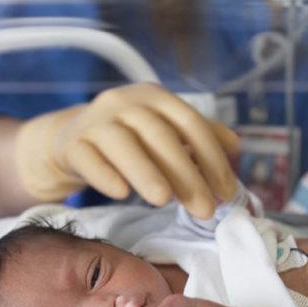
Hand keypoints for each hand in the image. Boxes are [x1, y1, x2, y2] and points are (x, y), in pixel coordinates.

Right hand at [15, 83, 238, 218]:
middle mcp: (125, 102)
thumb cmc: (129, 137)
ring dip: (146, 172)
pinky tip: (121, 193)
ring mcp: (95, 121)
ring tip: (164, 201)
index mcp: (154, 96)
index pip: (190, 122)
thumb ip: (198, 135)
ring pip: (123, 144)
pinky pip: (88, 159)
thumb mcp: (163, 128)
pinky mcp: (72, 144)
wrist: (73, 137)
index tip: (226, 192)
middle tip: (204, 210)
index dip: (212, 157)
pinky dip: (104, 175)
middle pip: (160, 136)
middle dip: (187, 174)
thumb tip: (235, 146)